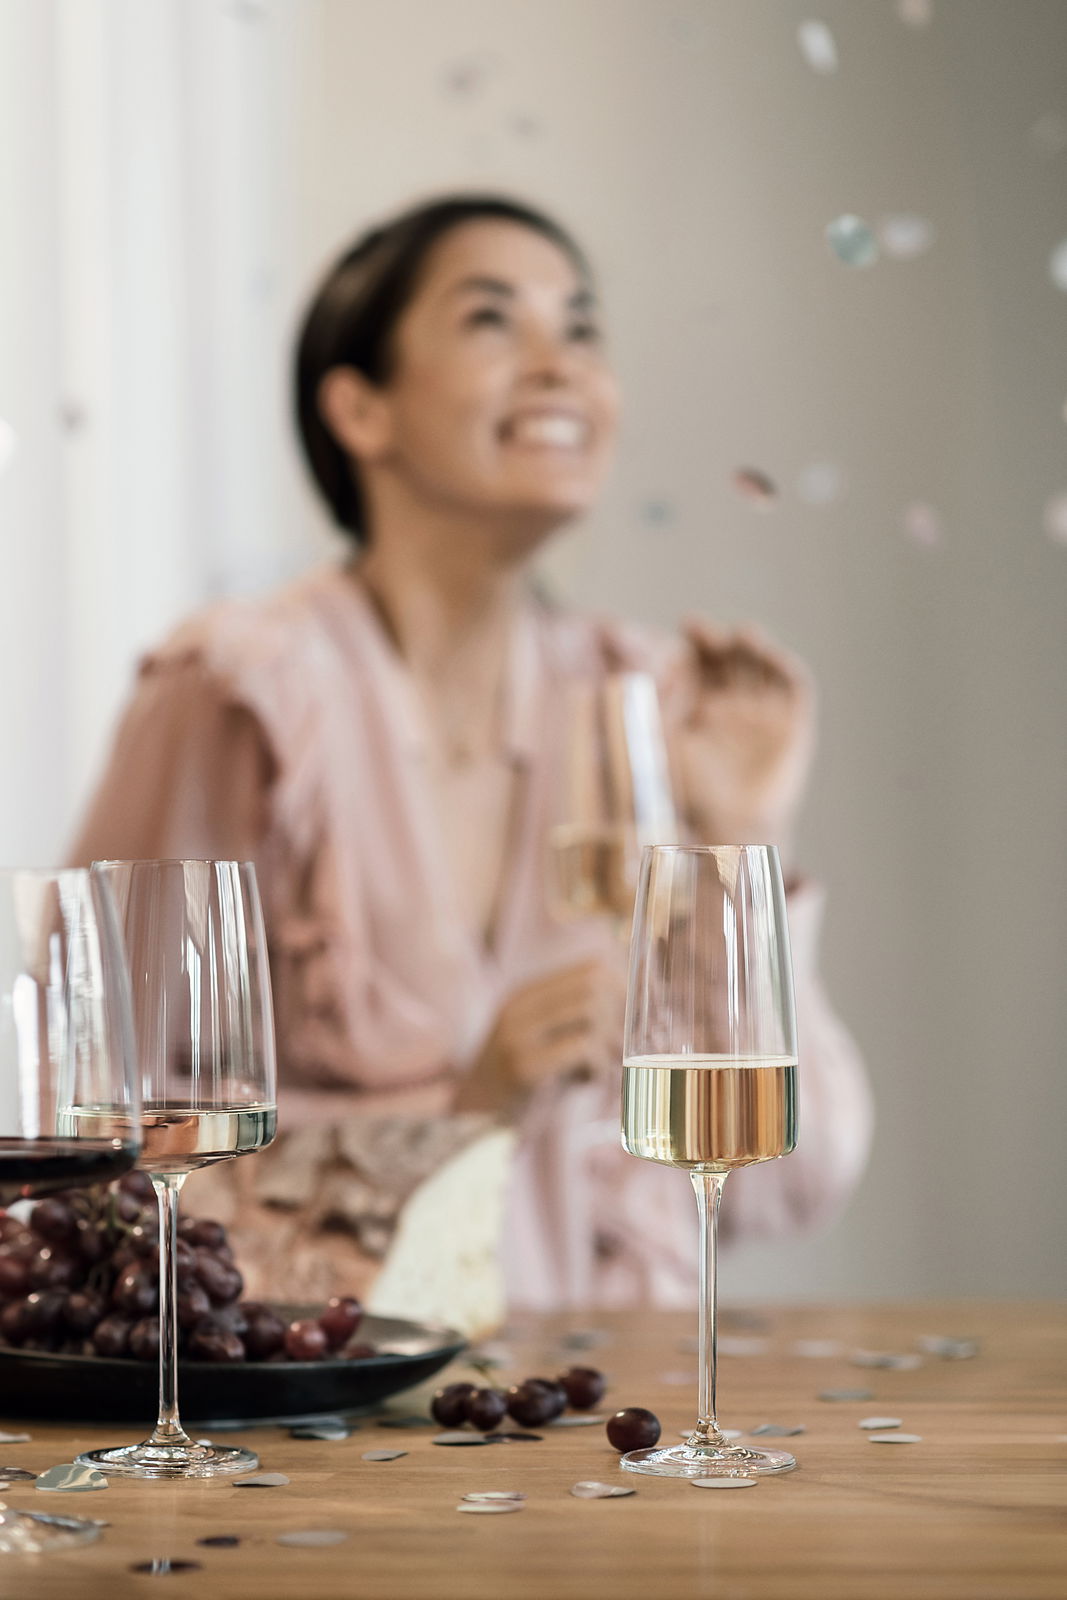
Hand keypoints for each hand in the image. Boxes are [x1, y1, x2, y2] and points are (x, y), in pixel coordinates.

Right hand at [454, 960, 624, 1119]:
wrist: (468, 1111)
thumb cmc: (513, 1076)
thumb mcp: (534, 1035)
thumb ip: (569, 1016)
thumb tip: (630, 1006)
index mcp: (525, 995)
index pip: (590, 969)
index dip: (621, 989)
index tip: (629, 1018)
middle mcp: (519, 1008)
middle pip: (594, 988)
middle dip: (619, 1019)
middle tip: (621, 1047)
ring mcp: (519, 1036)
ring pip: (591, 1013)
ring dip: (609, 1043)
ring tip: (601, 1065)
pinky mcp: (525, 1067)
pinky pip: (583, 1047)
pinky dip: (598, 1065)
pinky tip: (587, 1080)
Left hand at [667, 618, 814, 853]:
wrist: (731, 826)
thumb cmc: (693, 792)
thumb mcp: (665, 747)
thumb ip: (653, 713)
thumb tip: (634, 675)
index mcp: (706, 706)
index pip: (704, 663)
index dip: (697, 642)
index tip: (686, 628)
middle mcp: (737, 705)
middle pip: (731, 658)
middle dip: (718, 641)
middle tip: (702, 630)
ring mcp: (766, 713)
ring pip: (763, 666)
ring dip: (755, 646)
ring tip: (740, 635)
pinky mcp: (793, 725)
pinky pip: (795, 689)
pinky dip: (785, 669)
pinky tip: (771, 656)